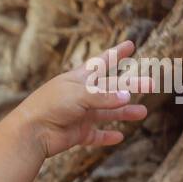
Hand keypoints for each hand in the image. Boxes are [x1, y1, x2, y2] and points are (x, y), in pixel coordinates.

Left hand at [12, 40, 150, 159]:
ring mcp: (79, 115)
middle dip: (131, 87)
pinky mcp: (76, 133)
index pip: (102, 63)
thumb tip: (128, 97)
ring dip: (124, 112)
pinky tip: (120, 136)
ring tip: (142, 113)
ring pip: (106, 113)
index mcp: (78, 79)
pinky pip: (95, 135)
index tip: (131, 44)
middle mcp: (80, 96)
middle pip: (110, 90)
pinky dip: (107, 136)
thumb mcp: (79, 95)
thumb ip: (104, 97)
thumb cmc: (50, 106)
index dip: (117, 54)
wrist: (31, 132)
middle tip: (152, 84)